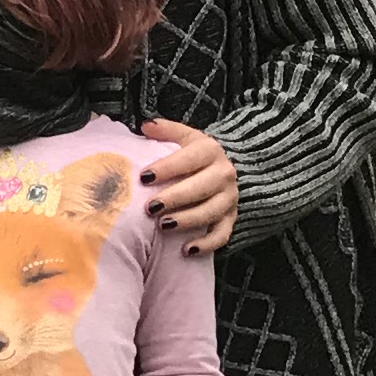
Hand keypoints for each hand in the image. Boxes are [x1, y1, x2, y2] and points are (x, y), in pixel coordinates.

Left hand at [140, 121, 239, 253]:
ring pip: (210, 212)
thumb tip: (145, 126)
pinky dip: (206, 244)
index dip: (167, 168)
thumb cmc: (194, 154)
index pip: (189, 159)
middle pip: (200, 188)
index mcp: (210, 150)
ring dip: (187, 220)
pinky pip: (222, 235)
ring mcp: (229, 198)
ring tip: (163, 226)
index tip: (144, 177)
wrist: (225, 168)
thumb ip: (165, 130)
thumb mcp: (183, 137)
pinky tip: (186, 250)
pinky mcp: (231, 218)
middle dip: (175, 198)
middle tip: (150, 207)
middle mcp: (224, 174)